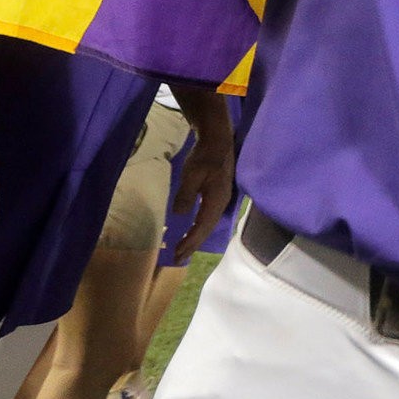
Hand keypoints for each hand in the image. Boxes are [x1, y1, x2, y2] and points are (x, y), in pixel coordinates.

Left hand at [168, 91, 236, 260]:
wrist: (218, 139)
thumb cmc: (204, 155)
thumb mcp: (192, 174)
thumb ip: (186, 195)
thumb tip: (180, 215)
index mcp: (216, 200)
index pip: (202, 227)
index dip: (190, 242)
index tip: (177, 254)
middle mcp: (221, 203)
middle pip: (207, 229)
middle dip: (193, 244)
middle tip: (178, 259)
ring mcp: (221, 198)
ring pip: (208, 224)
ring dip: (196, 237)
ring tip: (184, 249)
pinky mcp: (217, 194)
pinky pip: (208, 216)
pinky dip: (199, 227)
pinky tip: (192, 229)